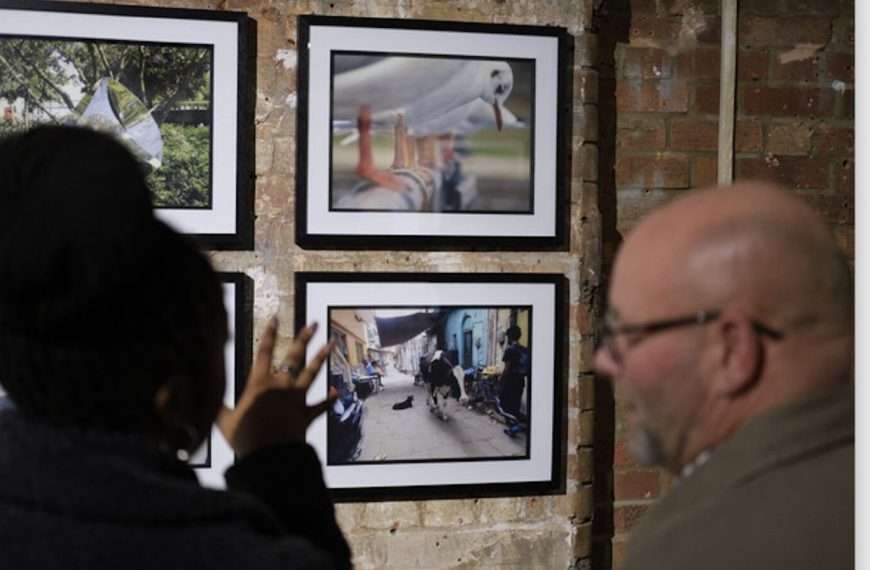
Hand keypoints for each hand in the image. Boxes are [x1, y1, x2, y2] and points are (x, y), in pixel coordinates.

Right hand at [217, 318, 336, 457]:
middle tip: (314, 324)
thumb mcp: (224, 421)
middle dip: (304, 338)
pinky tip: (336, 391)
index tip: (276, 318)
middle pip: (294, 356)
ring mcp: (296, 398)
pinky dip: (329, 399)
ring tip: (331, 344)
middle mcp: (280, 385)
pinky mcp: (306, 414)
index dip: (270, 334)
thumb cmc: (244, 437)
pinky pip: (320, 405)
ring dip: (321, 358)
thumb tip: (202, 402)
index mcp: (259, 383)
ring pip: (312, 373)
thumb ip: (217, 408)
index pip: (264, 352)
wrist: (269, 455)